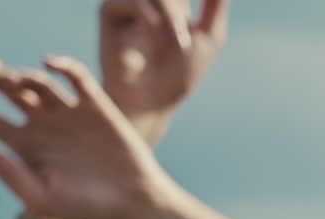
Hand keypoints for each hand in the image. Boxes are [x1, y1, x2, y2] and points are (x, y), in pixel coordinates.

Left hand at [0, 52, 172, 218]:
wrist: (134, 204)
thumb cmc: (87, 210)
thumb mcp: (43, 201)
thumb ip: (12, 175)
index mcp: (25, 146)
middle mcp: (44, 126)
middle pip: (8, 90)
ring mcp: (69, 115)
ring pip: (37, 82)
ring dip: (23, 75)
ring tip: (14, 80)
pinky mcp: (97, 107)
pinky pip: (76, 77)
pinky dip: (63, 66)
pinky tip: (49, 63)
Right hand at [99, 0, 227, 142]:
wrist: (150, 102)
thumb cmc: (180, 75)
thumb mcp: (209, 38)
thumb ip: (215, 7)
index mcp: (174, 4)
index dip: (183, 0)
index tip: (187, 25)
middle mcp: (150, 0)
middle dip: (176, 9)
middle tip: (183, 31)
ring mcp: (129, 3)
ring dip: (169, 12)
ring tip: (178, 40)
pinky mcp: (109, 12)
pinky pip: (130, 1)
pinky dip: (149, 15)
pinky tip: (157, 34)